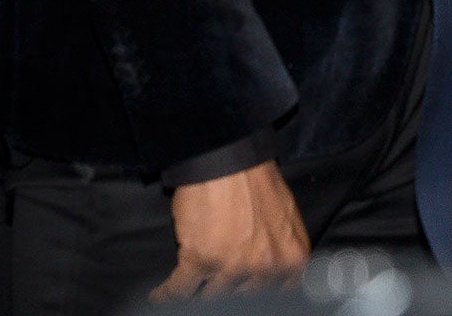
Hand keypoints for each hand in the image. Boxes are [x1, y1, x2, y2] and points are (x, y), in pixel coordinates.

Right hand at [150, 160, 310, 300]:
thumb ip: (282, 249)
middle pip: (244, 296)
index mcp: (291, 258)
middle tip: (218, 289)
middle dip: (230, 291)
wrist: (228, 154)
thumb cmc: (257, 177)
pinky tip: (161, 296)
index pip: (280, 296)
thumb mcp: (286, 217)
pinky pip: (180, 289)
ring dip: (199, 294)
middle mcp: (265, 268)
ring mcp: (231, 267)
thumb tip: (275, 270)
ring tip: (190, 295)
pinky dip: (167, 294)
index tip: (245, 297)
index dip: (260, 297)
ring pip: (212, 296)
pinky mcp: (199, 260)